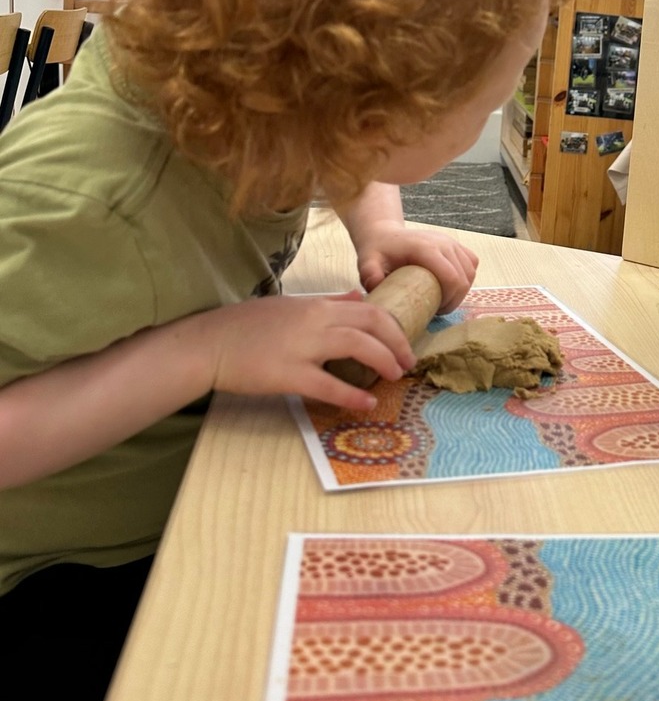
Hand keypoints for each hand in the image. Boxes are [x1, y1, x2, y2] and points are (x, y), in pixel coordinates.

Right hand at [201, 291, 416, 410]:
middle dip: (397, 343)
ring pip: (357, 347)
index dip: (394, 327)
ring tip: (396, 376)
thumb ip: (328, 302)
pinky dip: (352, 395)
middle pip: (371, 324)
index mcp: (316, 305)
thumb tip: (358, 297)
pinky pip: (328, 385)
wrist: (209, 343)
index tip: (403, 343)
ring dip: (383, 362)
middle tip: (407, 362)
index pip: (369, 309)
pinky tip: (367, 403)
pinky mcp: (287, 374)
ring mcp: (301, 347)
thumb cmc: (247, 325)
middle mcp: (314, 321)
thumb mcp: (291, 305)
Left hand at [354, 221, 477, 313]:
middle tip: (438, 309)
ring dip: (461, 291)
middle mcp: (443, 243)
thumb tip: (377, 287)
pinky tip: (451, 286)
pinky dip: (466, 278)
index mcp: (425, 248)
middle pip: (464, 279)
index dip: (449, 301)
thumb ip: (370, 275)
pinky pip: (472, 264)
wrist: (385, 236)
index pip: (452, 278)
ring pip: (470, 273)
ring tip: (444, 300)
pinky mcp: (456, 245)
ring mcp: (451, 242)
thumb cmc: (377, 252)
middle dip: (455, 299)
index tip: (435, 311)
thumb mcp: (368, 263)